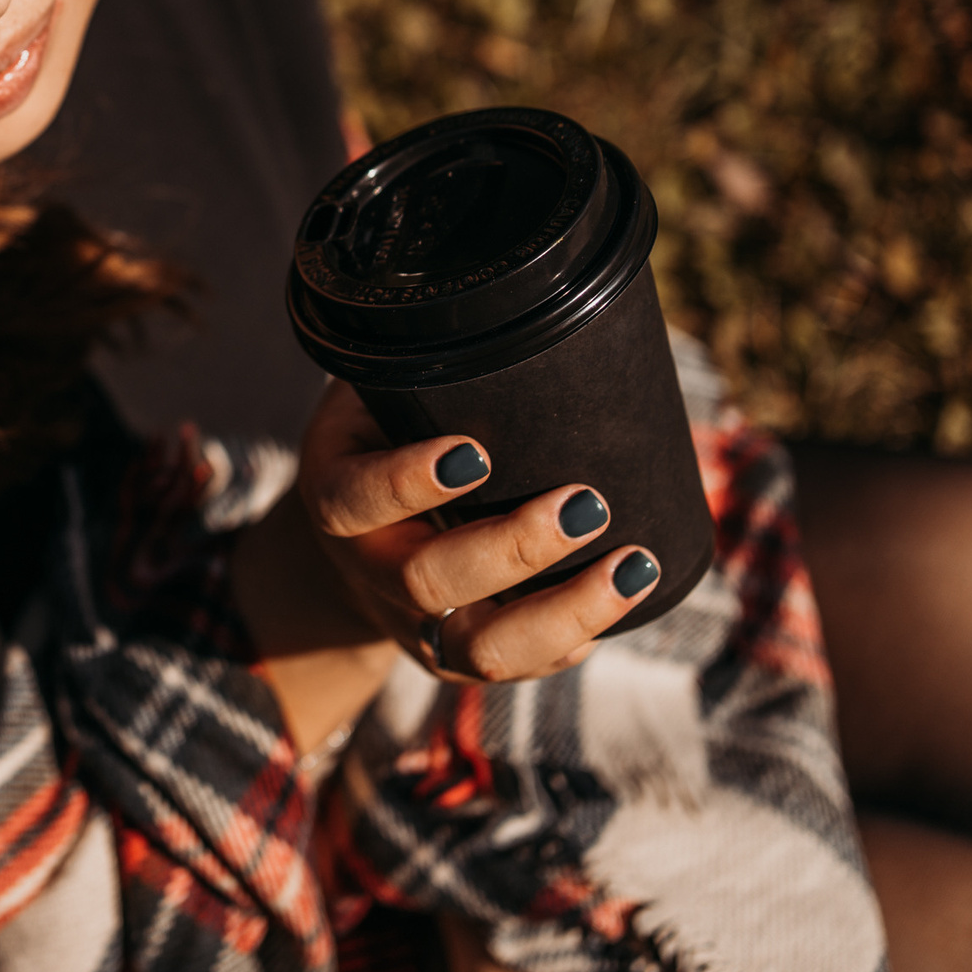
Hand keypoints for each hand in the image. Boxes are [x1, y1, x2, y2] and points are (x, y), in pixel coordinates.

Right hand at [294, 380, 660, 682]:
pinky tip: (622, 600)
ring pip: (482, 650)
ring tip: (634, 565)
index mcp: (337, 499)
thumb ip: (424, 368)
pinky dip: (573, 642)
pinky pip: (518, 669)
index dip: (411, 482)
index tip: (476, 450)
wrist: (352, 542)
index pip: (359, 498)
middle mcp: (370, 570)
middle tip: (586, 503)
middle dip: (515, 547)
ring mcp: (414, 625)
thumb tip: (518, 301)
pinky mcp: (456, 658)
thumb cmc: (382, 441)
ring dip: (565, 613)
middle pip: (430, 582)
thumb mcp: (375, 398)